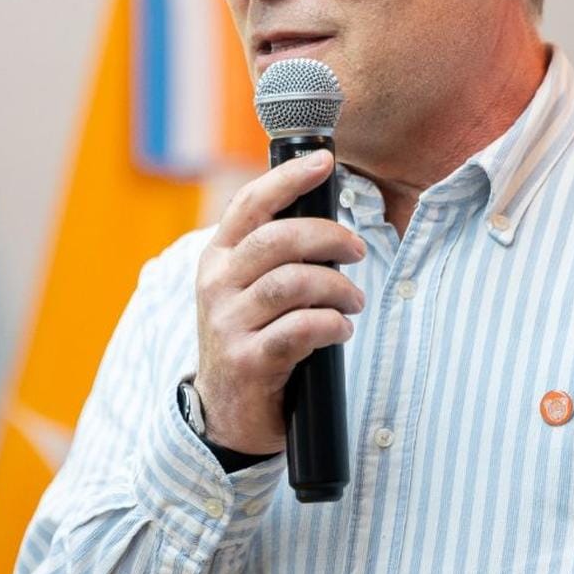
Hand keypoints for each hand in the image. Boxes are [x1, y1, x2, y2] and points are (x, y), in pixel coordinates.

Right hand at [193, 149, 365, 454]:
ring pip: (293, 283)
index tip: (325, 161)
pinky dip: (332, 324)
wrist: (225, 412)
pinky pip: (300, 329)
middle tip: (357, 249)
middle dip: (328, 237)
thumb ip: (272, 254)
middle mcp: (216, 285)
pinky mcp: (249, 361)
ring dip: (337, 287)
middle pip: (277, 239)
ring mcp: (228, 324)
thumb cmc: (250, 336)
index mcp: (217, 257)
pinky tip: (341, 329)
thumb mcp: (246, 288)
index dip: (289, 178)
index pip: (250, 204)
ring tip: (354, 300)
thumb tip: (327, 221)